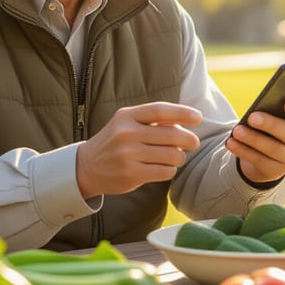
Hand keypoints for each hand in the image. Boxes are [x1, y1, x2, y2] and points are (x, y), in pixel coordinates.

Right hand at [76, 102, 201, 197]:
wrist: (86, 166)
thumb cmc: (115, 141)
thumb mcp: (127, 123)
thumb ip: (152, 121)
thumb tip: (184, 123)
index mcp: (126, 116)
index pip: (160, 110)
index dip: (182, 113)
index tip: (198, 118)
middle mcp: (126, 133)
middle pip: (171, 134)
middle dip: (189, 139)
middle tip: (194, 143)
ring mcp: (128, 155)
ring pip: (171, 155)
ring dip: (179, 157)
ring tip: (176, 157)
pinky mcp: (131, 174)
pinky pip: (165, 171)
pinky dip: (170, 170)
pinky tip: (164, 168)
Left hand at [226, 99, 284, 184]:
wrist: (267, 155)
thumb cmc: (270, 127)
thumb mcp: (273, 117)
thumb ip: (270, 111)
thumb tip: (255, 111)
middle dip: (269, 124)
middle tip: (252, 117)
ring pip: (272, 148)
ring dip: (253, 139)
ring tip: (237, 131)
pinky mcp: (275, 170)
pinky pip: (258, 160)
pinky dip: (243, 150)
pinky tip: (231, 143)